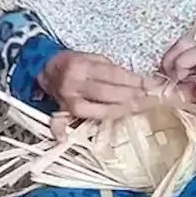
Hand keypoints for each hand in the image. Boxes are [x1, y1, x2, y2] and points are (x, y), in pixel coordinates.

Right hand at [38, 51, 153, 120]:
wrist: (46, 69)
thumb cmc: (74, 63)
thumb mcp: (92, 57)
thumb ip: (112, 69)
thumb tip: (137, 82)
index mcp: (82, 66)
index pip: (113, 74)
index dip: (133, 80)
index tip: (149, 84)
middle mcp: (74, 83)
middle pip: (107, 93)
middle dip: (131, 96)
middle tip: (148, 98)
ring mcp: (68, 100)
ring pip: (95, 109)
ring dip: (119, 111)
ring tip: (137, 109)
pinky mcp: (63, 111)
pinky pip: (60, 123)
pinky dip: (61, 131)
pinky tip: (67, 138)